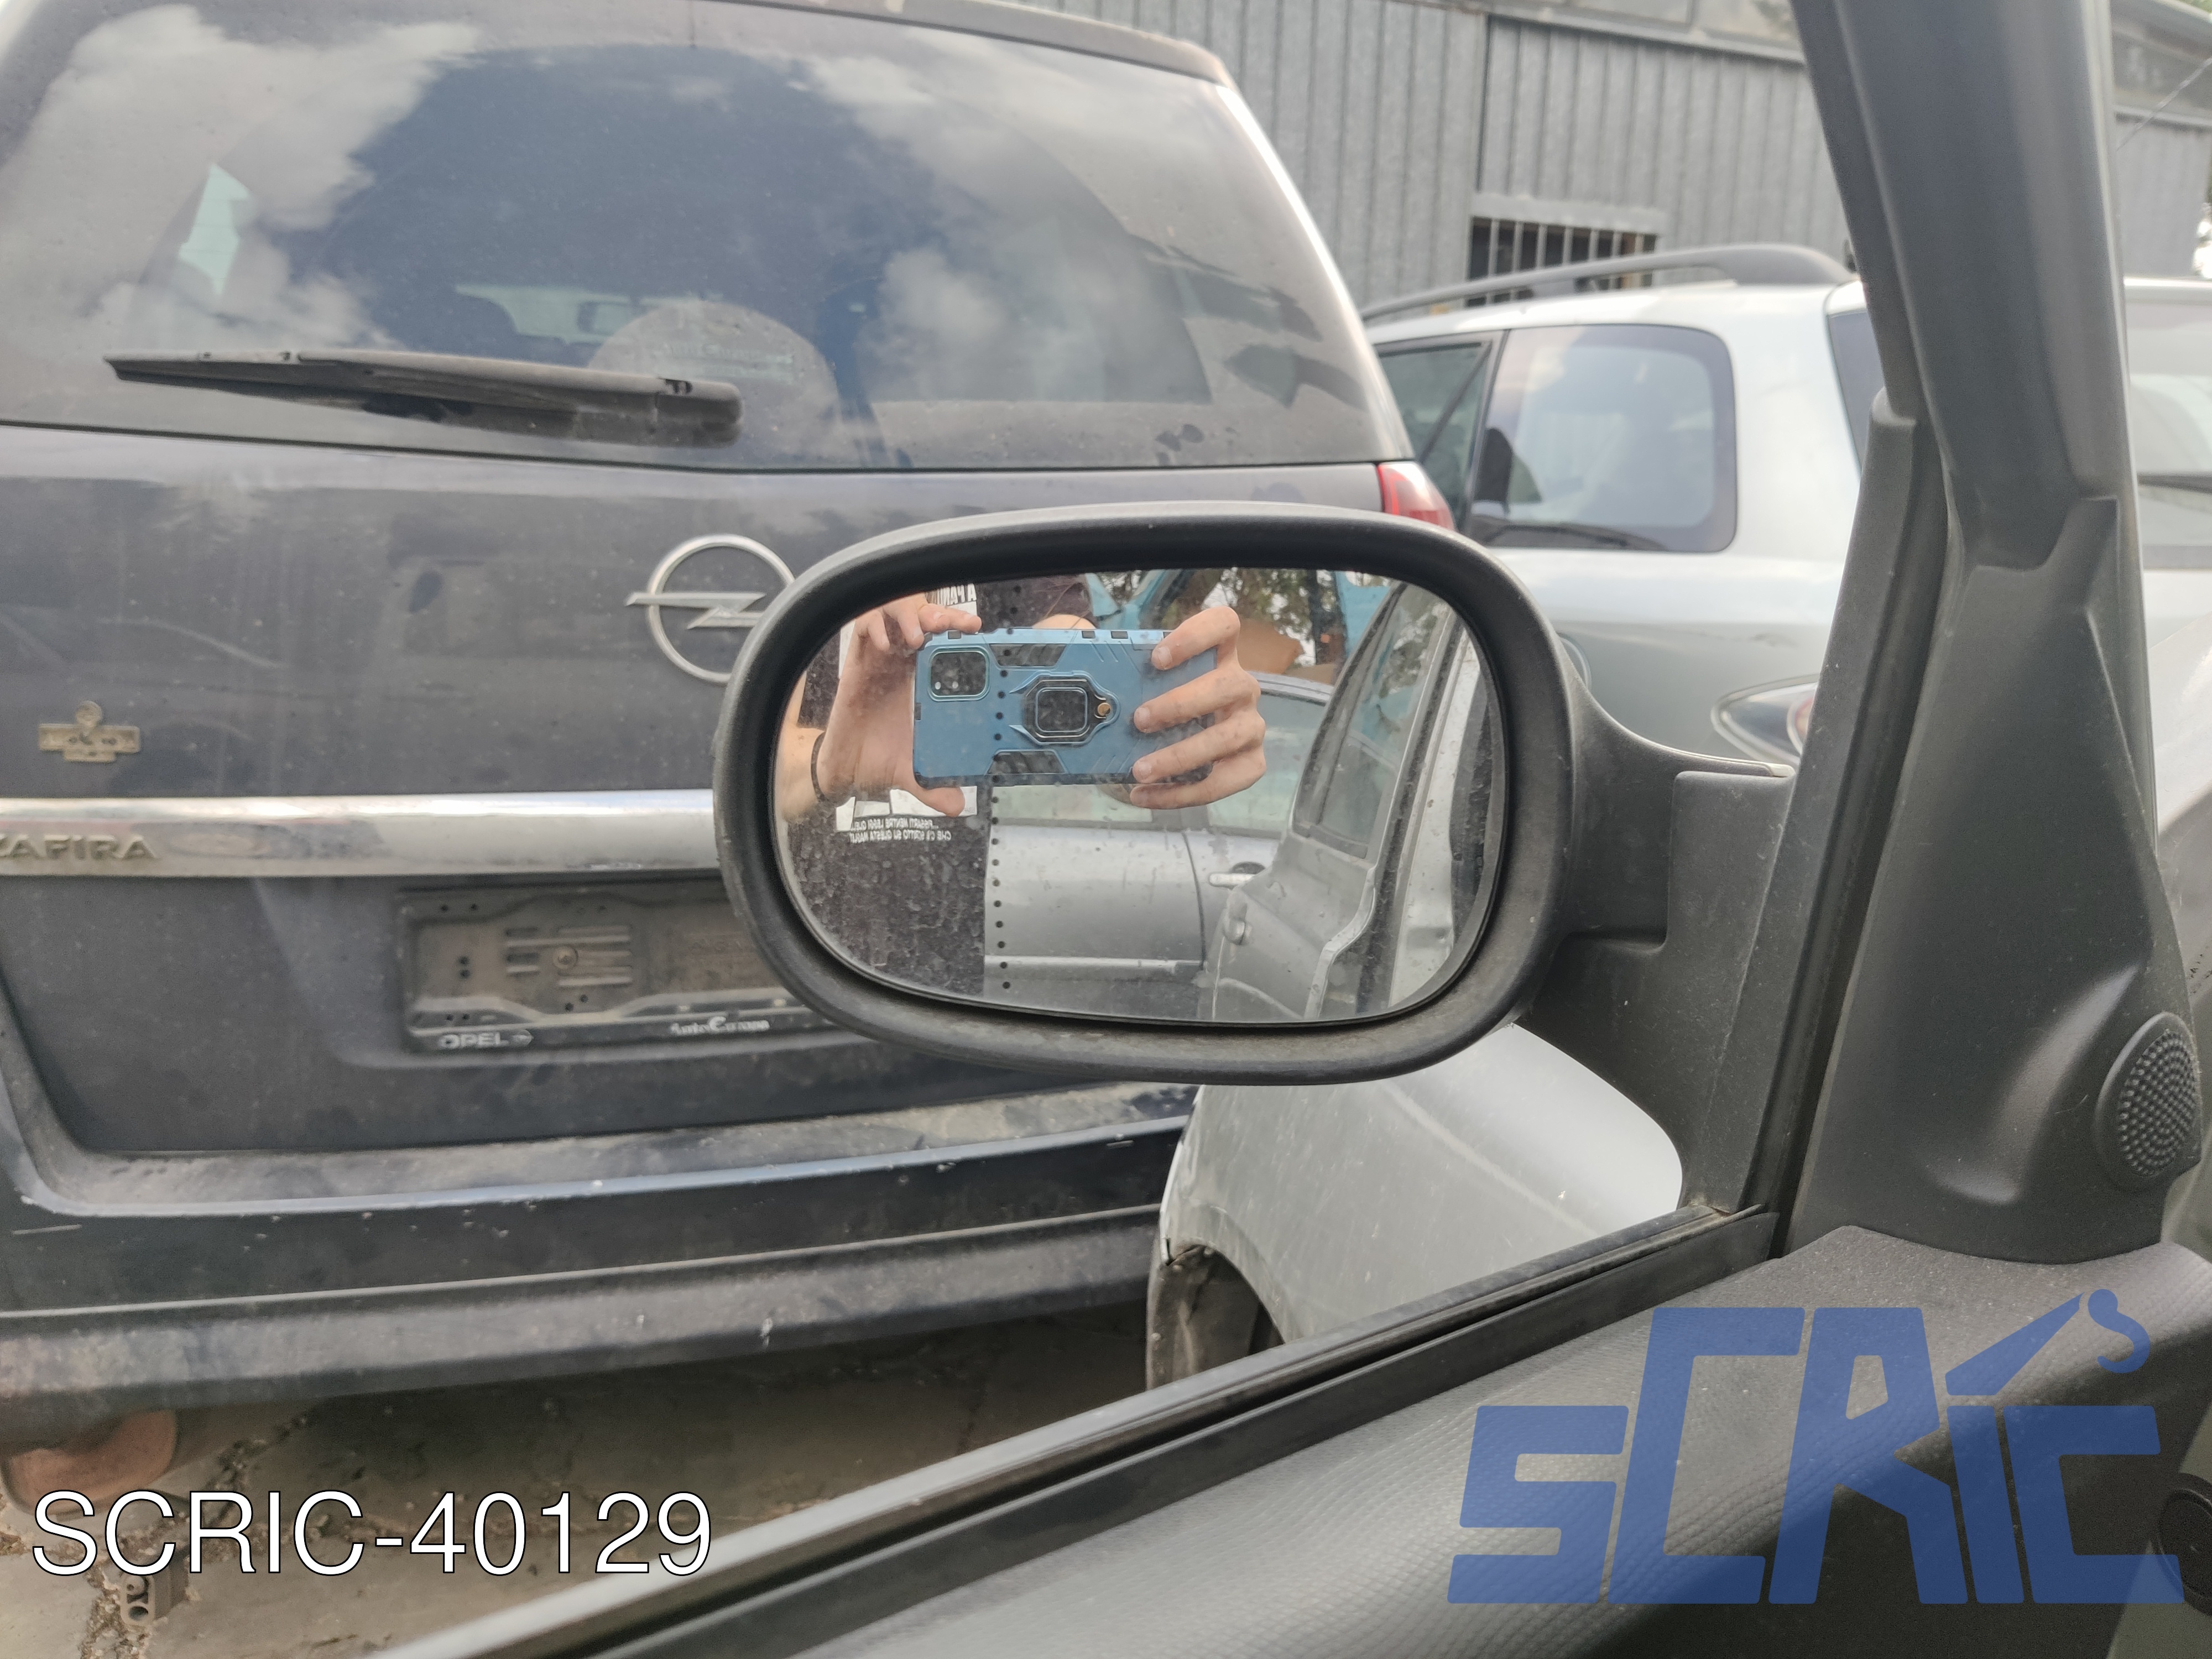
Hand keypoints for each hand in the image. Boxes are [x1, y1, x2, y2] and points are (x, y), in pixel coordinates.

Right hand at [809, 595, 979, 817]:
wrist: (843, 770)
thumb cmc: (880, 760)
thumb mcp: (912, 773)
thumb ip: (933, 785)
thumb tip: (957, 805)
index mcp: (923, 682)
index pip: (946, 643)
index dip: (960, 631)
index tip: (976, 630)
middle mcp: (903, 666)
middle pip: (925, 621)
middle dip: (941, 614)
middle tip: (952, 625)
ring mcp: (879, 661)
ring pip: (895, 616)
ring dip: (909, 615)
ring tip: (920, 634)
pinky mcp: (855, 664)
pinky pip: (864, 632)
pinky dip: (876, 628)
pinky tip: (888, 645)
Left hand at [1126, 606, 1265, 808]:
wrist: (1164, 754)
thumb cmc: (1152, 709)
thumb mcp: (1137, 687)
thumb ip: (1118, 671)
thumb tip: (1077, 660)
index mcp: (1217, 655)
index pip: (1224, 625)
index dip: (1195, 636)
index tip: (1156, 658)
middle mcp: (1241, 687)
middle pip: (1228, 685)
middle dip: (1182, 704)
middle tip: (1139, 720)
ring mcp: (1250, 726)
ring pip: (1228, 737)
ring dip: (1181, 755)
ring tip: (1140, 769)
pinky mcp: (1250, 764)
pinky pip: (1223, 782)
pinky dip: (1181, 793)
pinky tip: (1144, 795)